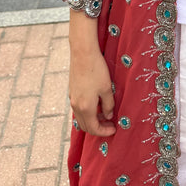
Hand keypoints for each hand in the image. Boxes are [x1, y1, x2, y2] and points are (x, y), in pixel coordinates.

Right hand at [69, 11, 115, 136]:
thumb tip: (108, 116)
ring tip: (105, 114)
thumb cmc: (96, 70)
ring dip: (92, 120)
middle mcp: (76, 106)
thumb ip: (108, 105)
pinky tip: (97, 104)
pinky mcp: (72, 91)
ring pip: (81, 117)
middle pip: (85, 126)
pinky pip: (79, 108)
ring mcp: (72, 98)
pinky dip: (87, 112)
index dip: (104, 132)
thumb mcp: (107, 89)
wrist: (82, 53)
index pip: (93, 128)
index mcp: (85, 108)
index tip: (114, 129)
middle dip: (98, 128)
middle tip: (110, 124)